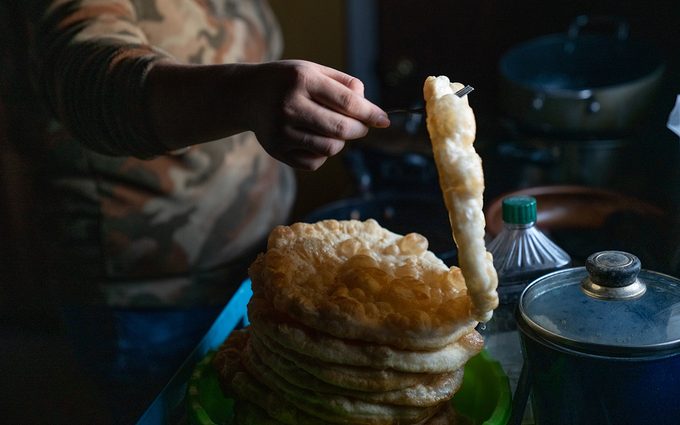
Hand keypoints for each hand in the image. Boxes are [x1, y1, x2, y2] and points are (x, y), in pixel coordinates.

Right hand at [245, 60, 389, 169]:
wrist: (247, 95)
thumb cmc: (289, 81)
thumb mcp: (314, 70)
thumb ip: (344, 85)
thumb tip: (370, 109)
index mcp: (303, 80)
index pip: (347, 102)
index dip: (371, 113)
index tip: (384, 120)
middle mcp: (289, 105)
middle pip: (340, 129)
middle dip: (358, 130)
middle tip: (360, 126)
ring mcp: (281, 130)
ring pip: (329, 148)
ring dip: (340, 142)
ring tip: (334, 130)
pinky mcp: (276, 150)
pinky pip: (314, 162)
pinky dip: (322, 154)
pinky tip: (314, 139)